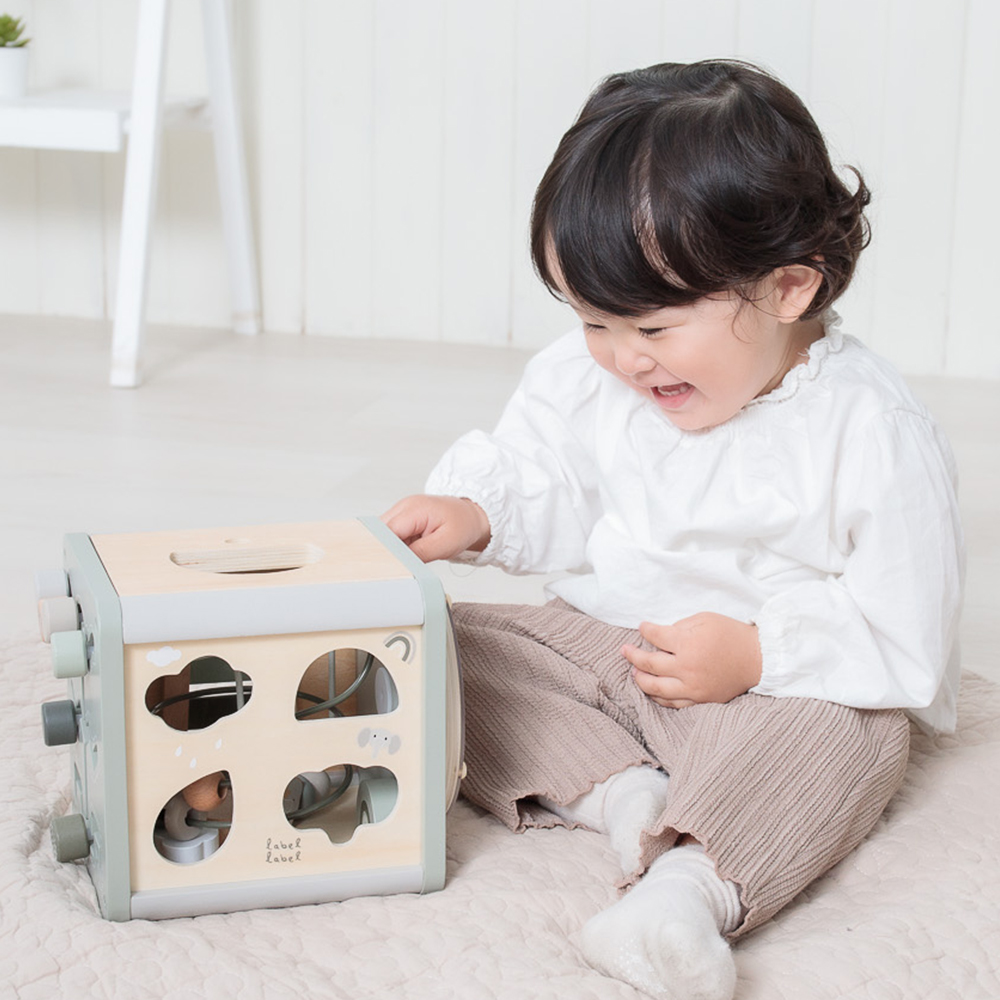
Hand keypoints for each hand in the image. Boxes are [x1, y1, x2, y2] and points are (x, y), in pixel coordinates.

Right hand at [381, 494, 490, 562]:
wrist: (471, 516)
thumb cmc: (463, 526)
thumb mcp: (445, 544)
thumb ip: (420, 553)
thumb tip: (399, 563)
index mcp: (413, 509)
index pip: (385, 532)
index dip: (381, 550)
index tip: (382, 568)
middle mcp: (403, 507)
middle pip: (378, 531)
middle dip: (381, 550)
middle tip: (390, 569)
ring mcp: (402, 512)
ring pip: (381, 534)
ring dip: (388, 549)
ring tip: (400, 562)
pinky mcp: (403, 519)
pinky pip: (390, 534)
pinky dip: (393, 547)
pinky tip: (403, 556)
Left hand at [622, 612, 762, 707]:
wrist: (757, 659)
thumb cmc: (731, 634)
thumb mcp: (705, 619)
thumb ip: (679, 626)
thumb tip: (659, 635)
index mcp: (688, 644)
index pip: (656, 637)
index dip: (645, 630)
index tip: (642, 627)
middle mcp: (687, 668)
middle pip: (649, 664)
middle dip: (633, 655)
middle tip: (625, 650)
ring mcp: (693, 687)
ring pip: (655, 688)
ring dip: (640, 679)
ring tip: (633, 671)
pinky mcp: (700, 700)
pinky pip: (672, 703)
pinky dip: (658, 697)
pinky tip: (651, 689)